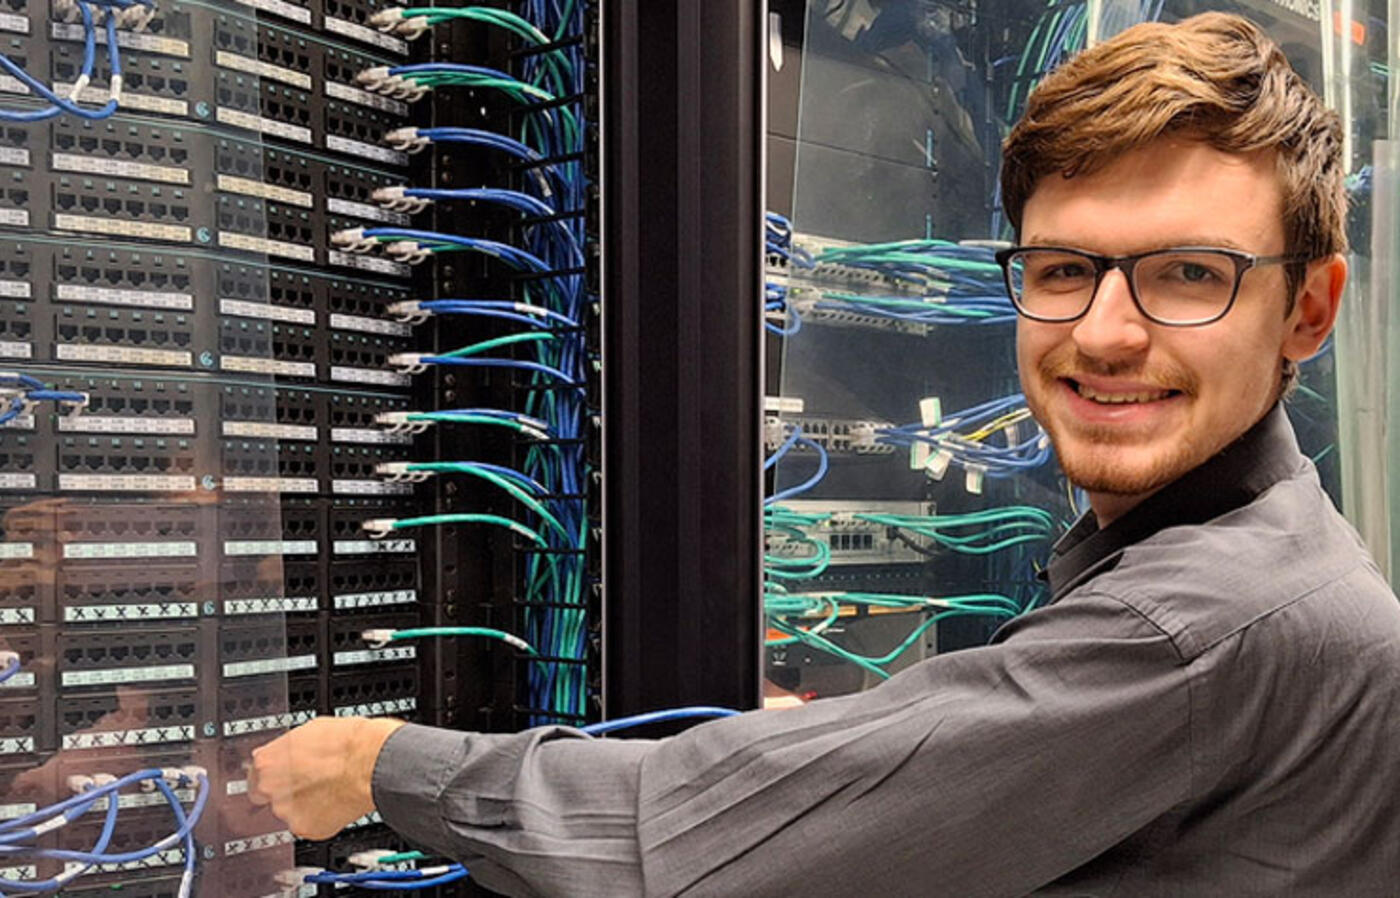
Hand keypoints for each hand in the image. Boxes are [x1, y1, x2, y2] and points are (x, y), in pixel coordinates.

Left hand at [247, 716, 405, 839]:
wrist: (373, 762)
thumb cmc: (349, 742)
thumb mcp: (310, 729)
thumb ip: (288, 748)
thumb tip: (287, 752)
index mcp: (267, 762)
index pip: (255, 772)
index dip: (274, 771)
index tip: (283, 772)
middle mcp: (271, 788)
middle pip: (270, 794)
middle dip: (287, 789)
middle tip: (311, 780)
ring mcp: (287, 811)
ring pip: (290, 811)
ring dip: (305, 804)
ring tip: (329, 788)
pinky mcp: (307, 829)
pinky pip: (309, 824)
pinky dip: (320, 817)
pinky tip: (335, 800)